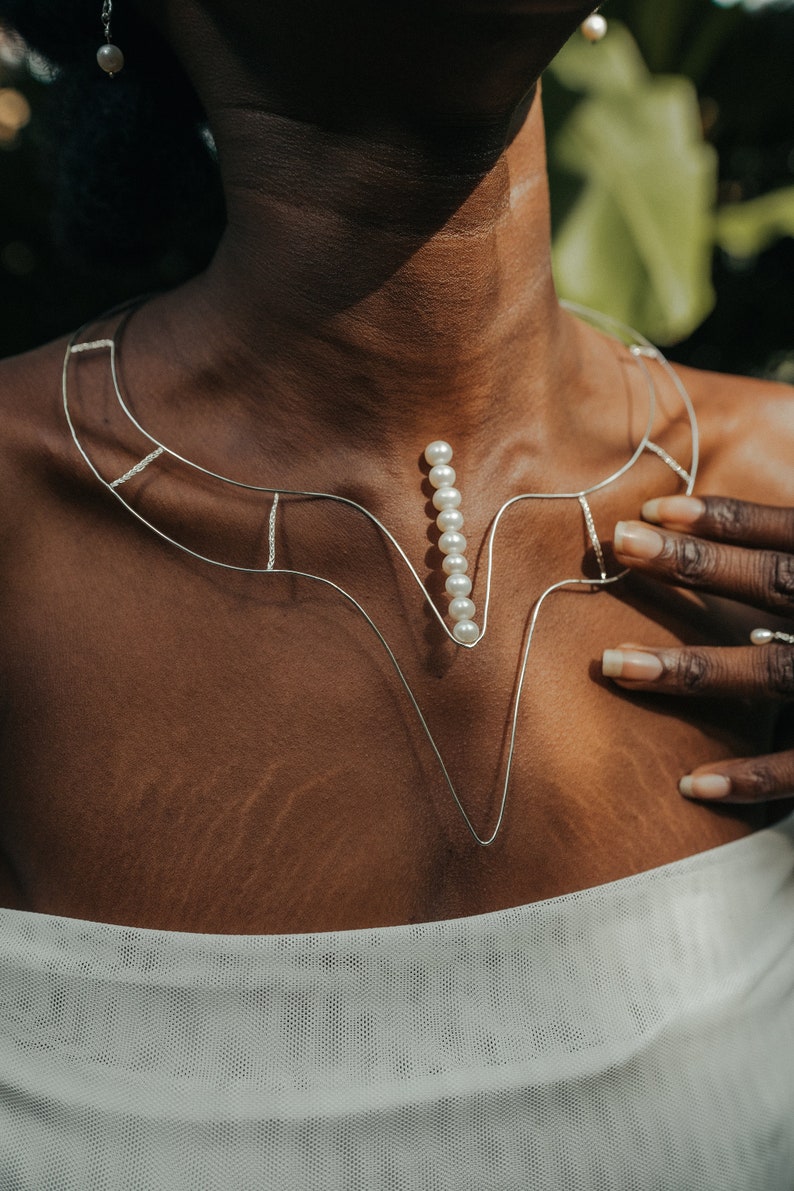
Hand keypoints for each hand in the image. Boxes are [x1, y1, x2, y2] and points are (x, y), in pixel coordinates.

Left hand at [601, 494, 793, 803]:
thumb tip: (778, 522)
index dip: (728, 518)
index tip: (653, 506)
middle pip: (778, 584)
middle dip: (696, 565)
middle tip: (619, 543)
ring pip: (775, 672)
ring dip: (692, 669)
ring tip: (613, 663)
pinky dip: (754, 779)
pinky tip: (689, 786)